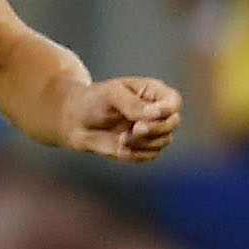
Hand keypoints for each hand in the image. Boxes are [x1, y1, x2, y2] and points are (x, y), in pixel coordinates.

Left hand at [64, 76, 181, 162]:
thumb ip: (132, 103)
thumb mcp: (111, 94)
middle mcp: (157, 112)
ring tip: (121, 139)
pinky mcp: (143, 147)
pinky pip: (150, 155)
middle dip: (154, 129)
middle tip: (134, 130)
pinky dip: (136, 154)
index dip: (166, 110)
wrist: (74, 121)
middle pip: (172, 123)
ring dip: (143, 143)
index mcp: (153, 93)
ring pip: (164, 141)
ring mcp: (152, 131)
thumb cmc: (93, 101)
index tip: (147, 116)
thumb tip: (155, 113)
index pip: (173, 102)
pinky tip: (120, 148)